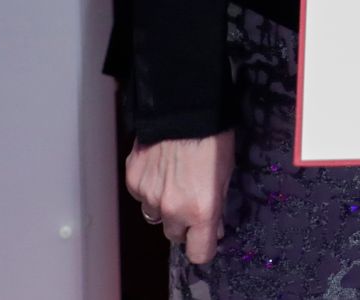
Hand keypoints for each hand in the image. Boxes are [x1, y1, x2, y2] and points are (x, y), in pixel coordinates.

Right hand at [125, 130, 235, 263]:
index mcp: (202, 210)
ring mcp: (150, 195)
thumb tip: (213, 227)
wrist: (185, 106)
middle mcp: (173, 209)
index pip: (199, 253)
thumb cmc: (213, 136)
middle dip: (184, 222)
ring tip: (175, 178)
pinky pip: (140, 194)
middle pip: (175, 235)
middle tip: (191, 199)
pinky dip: (149, 186)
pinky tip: (160, 166)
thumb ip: (218, 204)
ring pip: (155, 215)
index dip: (204, 246)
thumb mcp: (226, 172)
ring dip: (164, 205)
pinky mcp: (134, 179)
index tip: (206, 237)